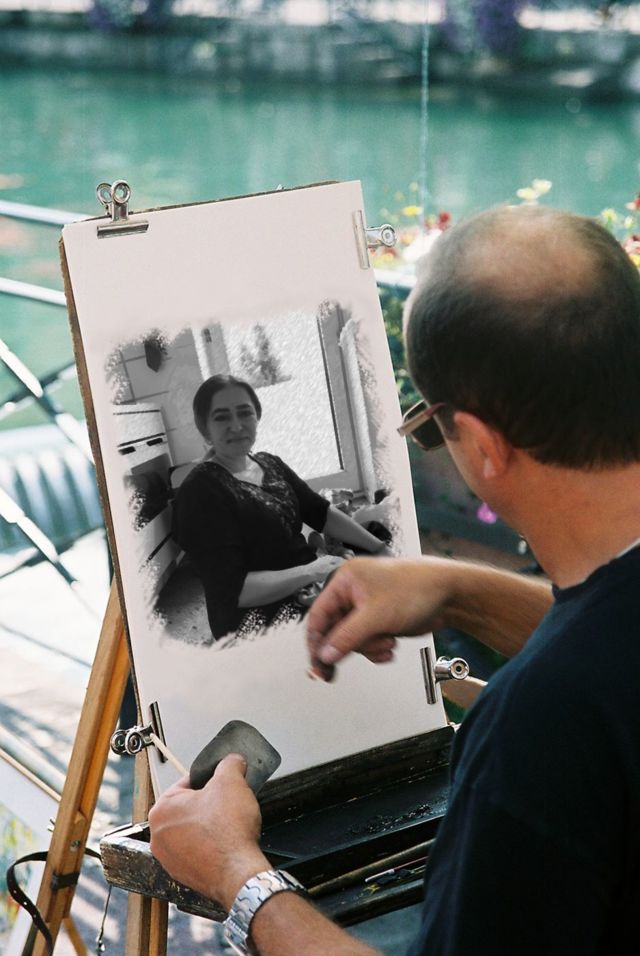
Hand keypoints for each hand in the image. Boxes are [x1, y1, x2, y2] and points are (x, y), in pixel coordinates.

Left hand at [148, 754, 269, 909]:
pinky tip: (225, 844)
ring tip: (227, 825)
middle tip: (227, 805)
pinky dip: (210, 846)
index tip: (222, 785)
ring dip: (208, 826)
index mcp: (161, 810)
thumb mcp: (232, 781)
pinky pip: (197, 852)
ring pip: (191, 831)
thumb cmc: (228, 833)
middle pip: (188, 808)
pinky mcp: (183, 875)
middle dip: (208, 804)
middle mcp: (159, 836)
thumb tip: (232, 761)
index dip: (209, 781)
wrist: (238, 873)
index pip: (186, 783)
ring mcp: (169, 859)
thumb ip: (229, 764)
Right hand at [306, 556, 453, 680]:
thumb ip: (347, 637)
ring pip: (352, 639)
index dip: (316, 642)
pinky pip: (368, 641)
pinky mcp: (380, 619)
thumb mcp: (376, 616)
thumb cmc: (416, 589)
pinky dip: (377, 648)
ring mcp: (367, 607)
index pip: (318, 615)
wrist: (449, 594)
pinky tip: (390, 646)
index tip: (317, 665)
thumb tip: (325, 655)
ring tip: (387, 643)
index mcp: (345, 581)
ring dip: (369, 647)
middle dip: (351, 646)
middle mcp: (353, 592)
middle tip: (336, 671)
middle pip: (335, 630)